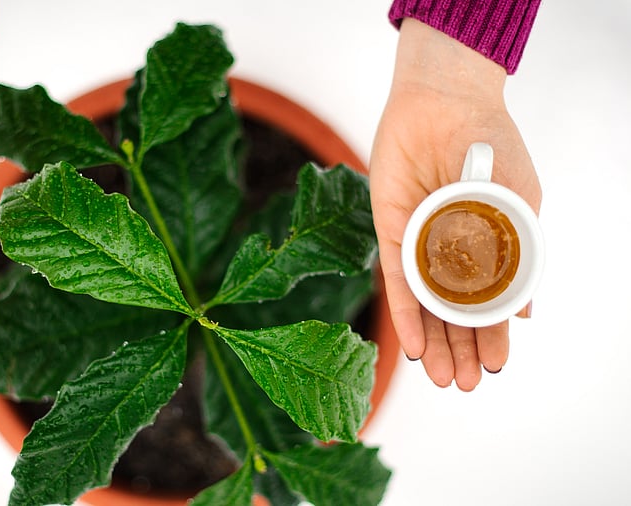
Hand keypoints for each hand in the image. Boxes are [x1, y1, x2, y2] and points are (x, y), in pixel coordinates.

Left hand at [370, 19, 540, 390]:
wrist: (446, 99)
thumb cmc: (489, 142)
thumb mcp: (516, 199)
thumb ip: (518, 252)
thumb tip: (523, 311)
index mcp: (485, 244)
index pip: (487, 302)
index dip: (491, 336)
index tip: (495, 367)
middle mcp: (448, 249)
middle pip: (452, 311)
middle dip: (460, 349)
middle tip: (464, 384)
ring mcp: (418, 242)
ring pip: (424, 304)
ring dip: (433, 341)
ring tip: (442, 376)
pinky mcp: (389, 229)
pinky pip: (395, 278)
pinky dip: (404, 311)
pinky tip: (411, 343)